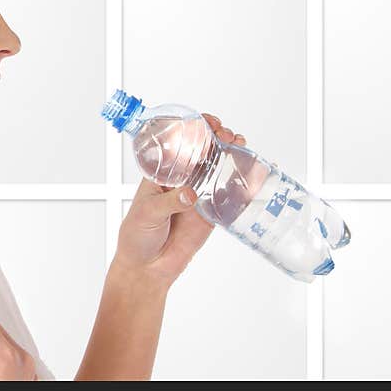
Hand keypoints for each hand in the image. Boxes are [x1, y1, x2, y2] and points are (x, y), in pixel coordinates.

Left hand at [113, 112, 247, 287]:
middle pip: (203, 151)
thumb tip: (189, 194)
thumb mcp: (147, 214)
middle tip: (226, 135)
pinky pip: (229, 194)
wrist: (148, 268)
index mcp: (161, 173)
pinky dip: (243, 182)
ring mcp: (198, 194)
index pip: (178, 144)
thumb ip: (168, 203)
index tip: (205, 122)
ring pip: (218, 168)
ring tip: (240, 145)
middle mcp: (182, 180)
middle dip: (216, 137)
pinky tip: (254, 172)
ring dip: (231, 153)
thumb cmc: (137, 236)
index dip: (192, 129)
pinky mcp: (212, 212)